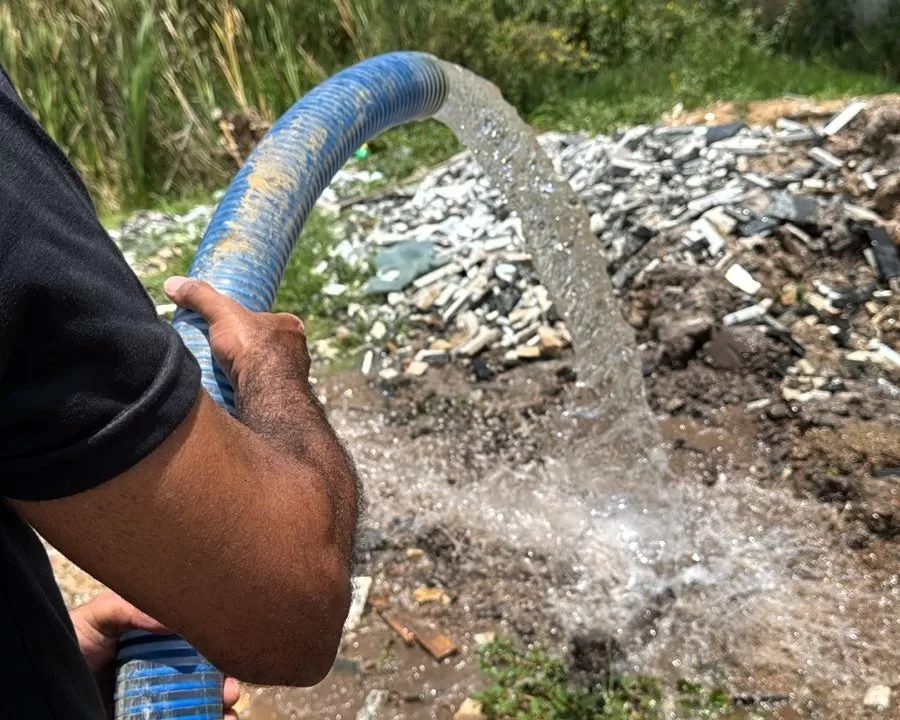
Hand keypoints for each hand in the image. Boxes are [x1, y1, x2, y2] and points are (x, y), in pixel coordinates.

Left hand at [71, 590, 241, 718]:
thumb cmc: (73, 641)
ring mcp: (150, 703)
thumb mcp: (102, 614)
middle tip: (230, 690)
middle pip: (203, 682)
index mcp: (156, 648)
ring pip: (195, 707)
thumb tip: (174, 619)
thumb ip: (133, 608)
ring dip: (218, 709)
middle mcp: (158, 676)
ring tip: (226, 712)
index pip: (197, 650)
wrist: (41, 678)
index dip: (217, 654)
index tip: (230, 659)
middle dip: (224, 687)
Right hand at [164, 276, 309, 391]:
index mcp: (290, 327)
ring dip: (250, 372)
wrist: (266, 392)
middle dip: (249, 350)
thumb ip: (200, 296)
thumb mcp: (222, 313)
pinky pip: (266, 392)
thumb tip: (172, 284)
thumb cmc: (253, 348)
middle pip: (268, 346)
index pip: (270, 321)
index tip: (232, 329)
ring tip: (225, 374)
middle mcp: (298, 351)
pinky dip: (253, 391)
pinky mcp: (284, 399)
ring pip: (269, 371)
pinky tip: (236, 393)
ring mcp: (294, 377)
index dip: (250, 323)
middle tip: (225, 353)